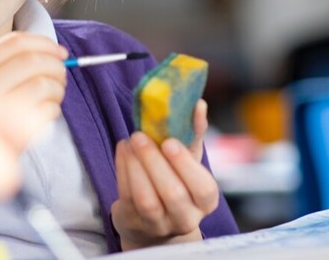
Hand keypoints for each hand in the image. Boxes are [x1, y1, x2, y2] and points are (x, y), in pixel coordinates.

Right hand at [0, 32, 68, 147]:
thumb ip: (10, 66)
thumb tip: (57, 54)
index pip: (13, 44)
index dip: (44, 44)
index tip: (60, 52)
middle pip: (30, 61)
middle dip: (55, 66)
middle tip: (62, 75)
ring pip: (41, 84)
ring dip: (57, 88)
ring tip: (55, 95)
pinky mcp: (10, 136)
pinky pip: (46, 111)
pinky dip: (54, 108)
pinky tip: (46, 113)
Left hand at [112, 99, 219, 250]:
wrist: (150, 218)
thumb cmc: (174, 181)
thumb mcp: (187, 160)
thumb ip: (193, 133)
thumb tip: (198, 104)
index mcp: (205, 201)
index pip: (203, 188)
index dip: (185, 166)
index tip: (169, 142)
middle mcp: (185, 218)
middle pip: (173, 194)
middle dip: (154, 162)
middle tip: (140, 135)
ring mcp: (158, 225)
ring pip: (147, 200)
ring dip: (135, 166)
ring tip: (130, 141)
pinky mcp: (134, 222)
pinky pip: (127, 197)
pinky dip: (123, 171)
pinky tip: (123, 150)